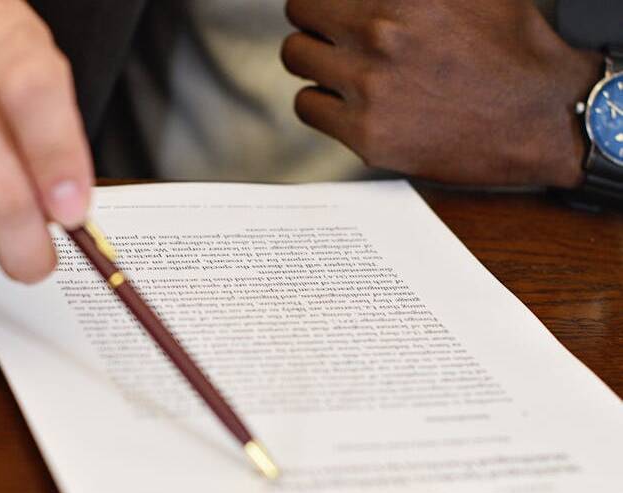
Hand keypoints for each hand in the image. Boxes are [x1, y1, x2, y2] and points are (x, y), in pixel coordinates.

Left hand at [282, 0, 603, 187]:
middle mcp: (380, 33)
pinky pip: (307, 106)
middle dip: (315, 22)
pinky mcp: (367, 134)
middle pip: (300, 13)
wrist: (542, 117)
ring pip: (297, 58)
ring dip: (314, 60)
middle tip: (331, 36)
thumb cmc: (512, 51)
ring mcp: (369, 86)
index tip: (331, 8)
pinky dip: (320, 102)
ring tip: (339, 70)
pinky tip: (344, 103)